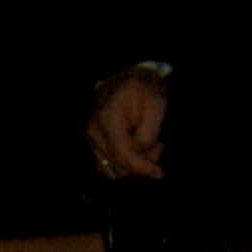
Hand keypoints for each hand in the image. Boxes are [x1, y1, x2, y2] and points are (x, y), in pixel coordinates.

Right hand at [87, 66, 168, 182]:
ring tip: (150, 146)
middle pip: (118, 164)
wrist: (129, 77)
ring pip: (113, 168)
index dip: (141, 168)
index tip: (158, 173)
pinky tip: (138, 149)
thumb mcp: (155, 105)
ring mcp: (92, 138)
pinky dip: (125, 163)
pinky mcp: (94, 142)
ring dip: (134, 164)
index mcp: (108, 118)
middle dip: (141, 162)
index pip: (122, 154)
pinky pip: (109, 164)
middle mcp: (95, 130)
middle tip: (159, 147)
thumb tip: (140, 155)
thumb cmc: (144, 88)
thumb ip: (147, 134)